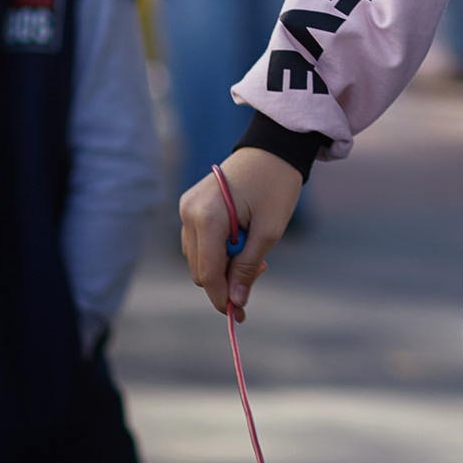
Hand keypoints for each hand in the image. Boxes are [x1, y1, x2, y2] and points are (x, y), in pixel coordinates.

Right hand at [178, 148, 302, 321]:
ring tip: (253, 251)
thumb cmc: (276, 185)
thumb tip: (237, 302)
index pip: (208, 273)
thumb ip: (249, 267)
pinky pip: (198, 242)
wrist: (272, 148)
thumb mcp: (269, 230)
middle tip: (259, 272)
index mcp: (207, 217)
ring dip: (222, 265)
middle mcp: (189, 213)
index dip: (222, 297)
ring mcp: (186, 208)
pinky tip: (240, 241)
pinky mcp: (191, 205)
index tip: (239, 315)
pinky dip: (217, 250)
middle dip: (225, 280)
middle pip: (200, 269)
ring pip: (197, 258)